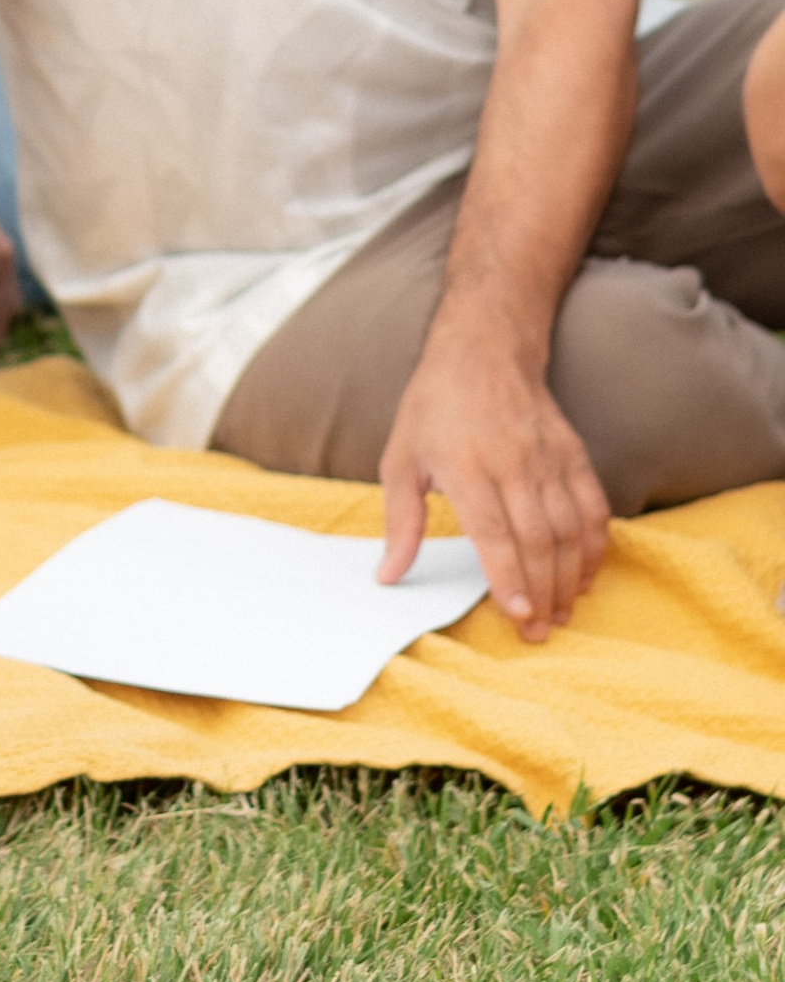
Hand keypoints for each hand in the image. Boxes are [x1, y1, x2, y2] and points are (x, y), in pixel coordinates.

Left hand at [377, 328, 608, 641]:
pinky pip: (593, 507)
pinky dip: (594, 546)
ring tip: (560, 613)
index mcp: (465, 464)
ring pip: (569, 528)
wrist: (483, 350)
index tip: (518, 614)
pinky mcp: (573, 453)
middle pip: (537, 538)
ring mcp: (548, 457)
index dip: (509, 575)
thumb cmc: (433, 407)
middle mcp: (511, 462)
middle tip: (538, 632)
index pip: (494, 530)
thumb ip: (400, 521)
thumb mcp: (400, 458)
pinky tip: (584, 576)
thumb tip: (388, 576)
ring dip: (569, 577)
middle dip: (541, 591)